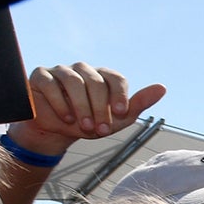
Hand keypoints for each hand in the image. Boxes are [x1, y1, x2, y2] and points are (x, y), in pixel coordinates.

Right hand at [7, 63, 165, 158]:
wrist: (57, 132)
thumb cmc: (89, 123)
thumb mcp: (117, 119)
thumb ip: (138, 104)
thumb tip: (162, 88)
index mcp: (102, 78)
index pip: (115, 78)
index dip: (119, 95)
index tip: (120, 114)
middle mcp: (82, 70)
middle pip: (95, 81)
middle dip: (99, 108)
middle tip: (100, 129)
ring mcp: (61, 71)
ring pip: (73, 80)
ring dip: (81, 106)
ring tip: (83, 126)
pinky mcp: (40, 75)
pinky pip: (51, 83)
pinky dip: (60, 102)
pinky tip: (66, 117)